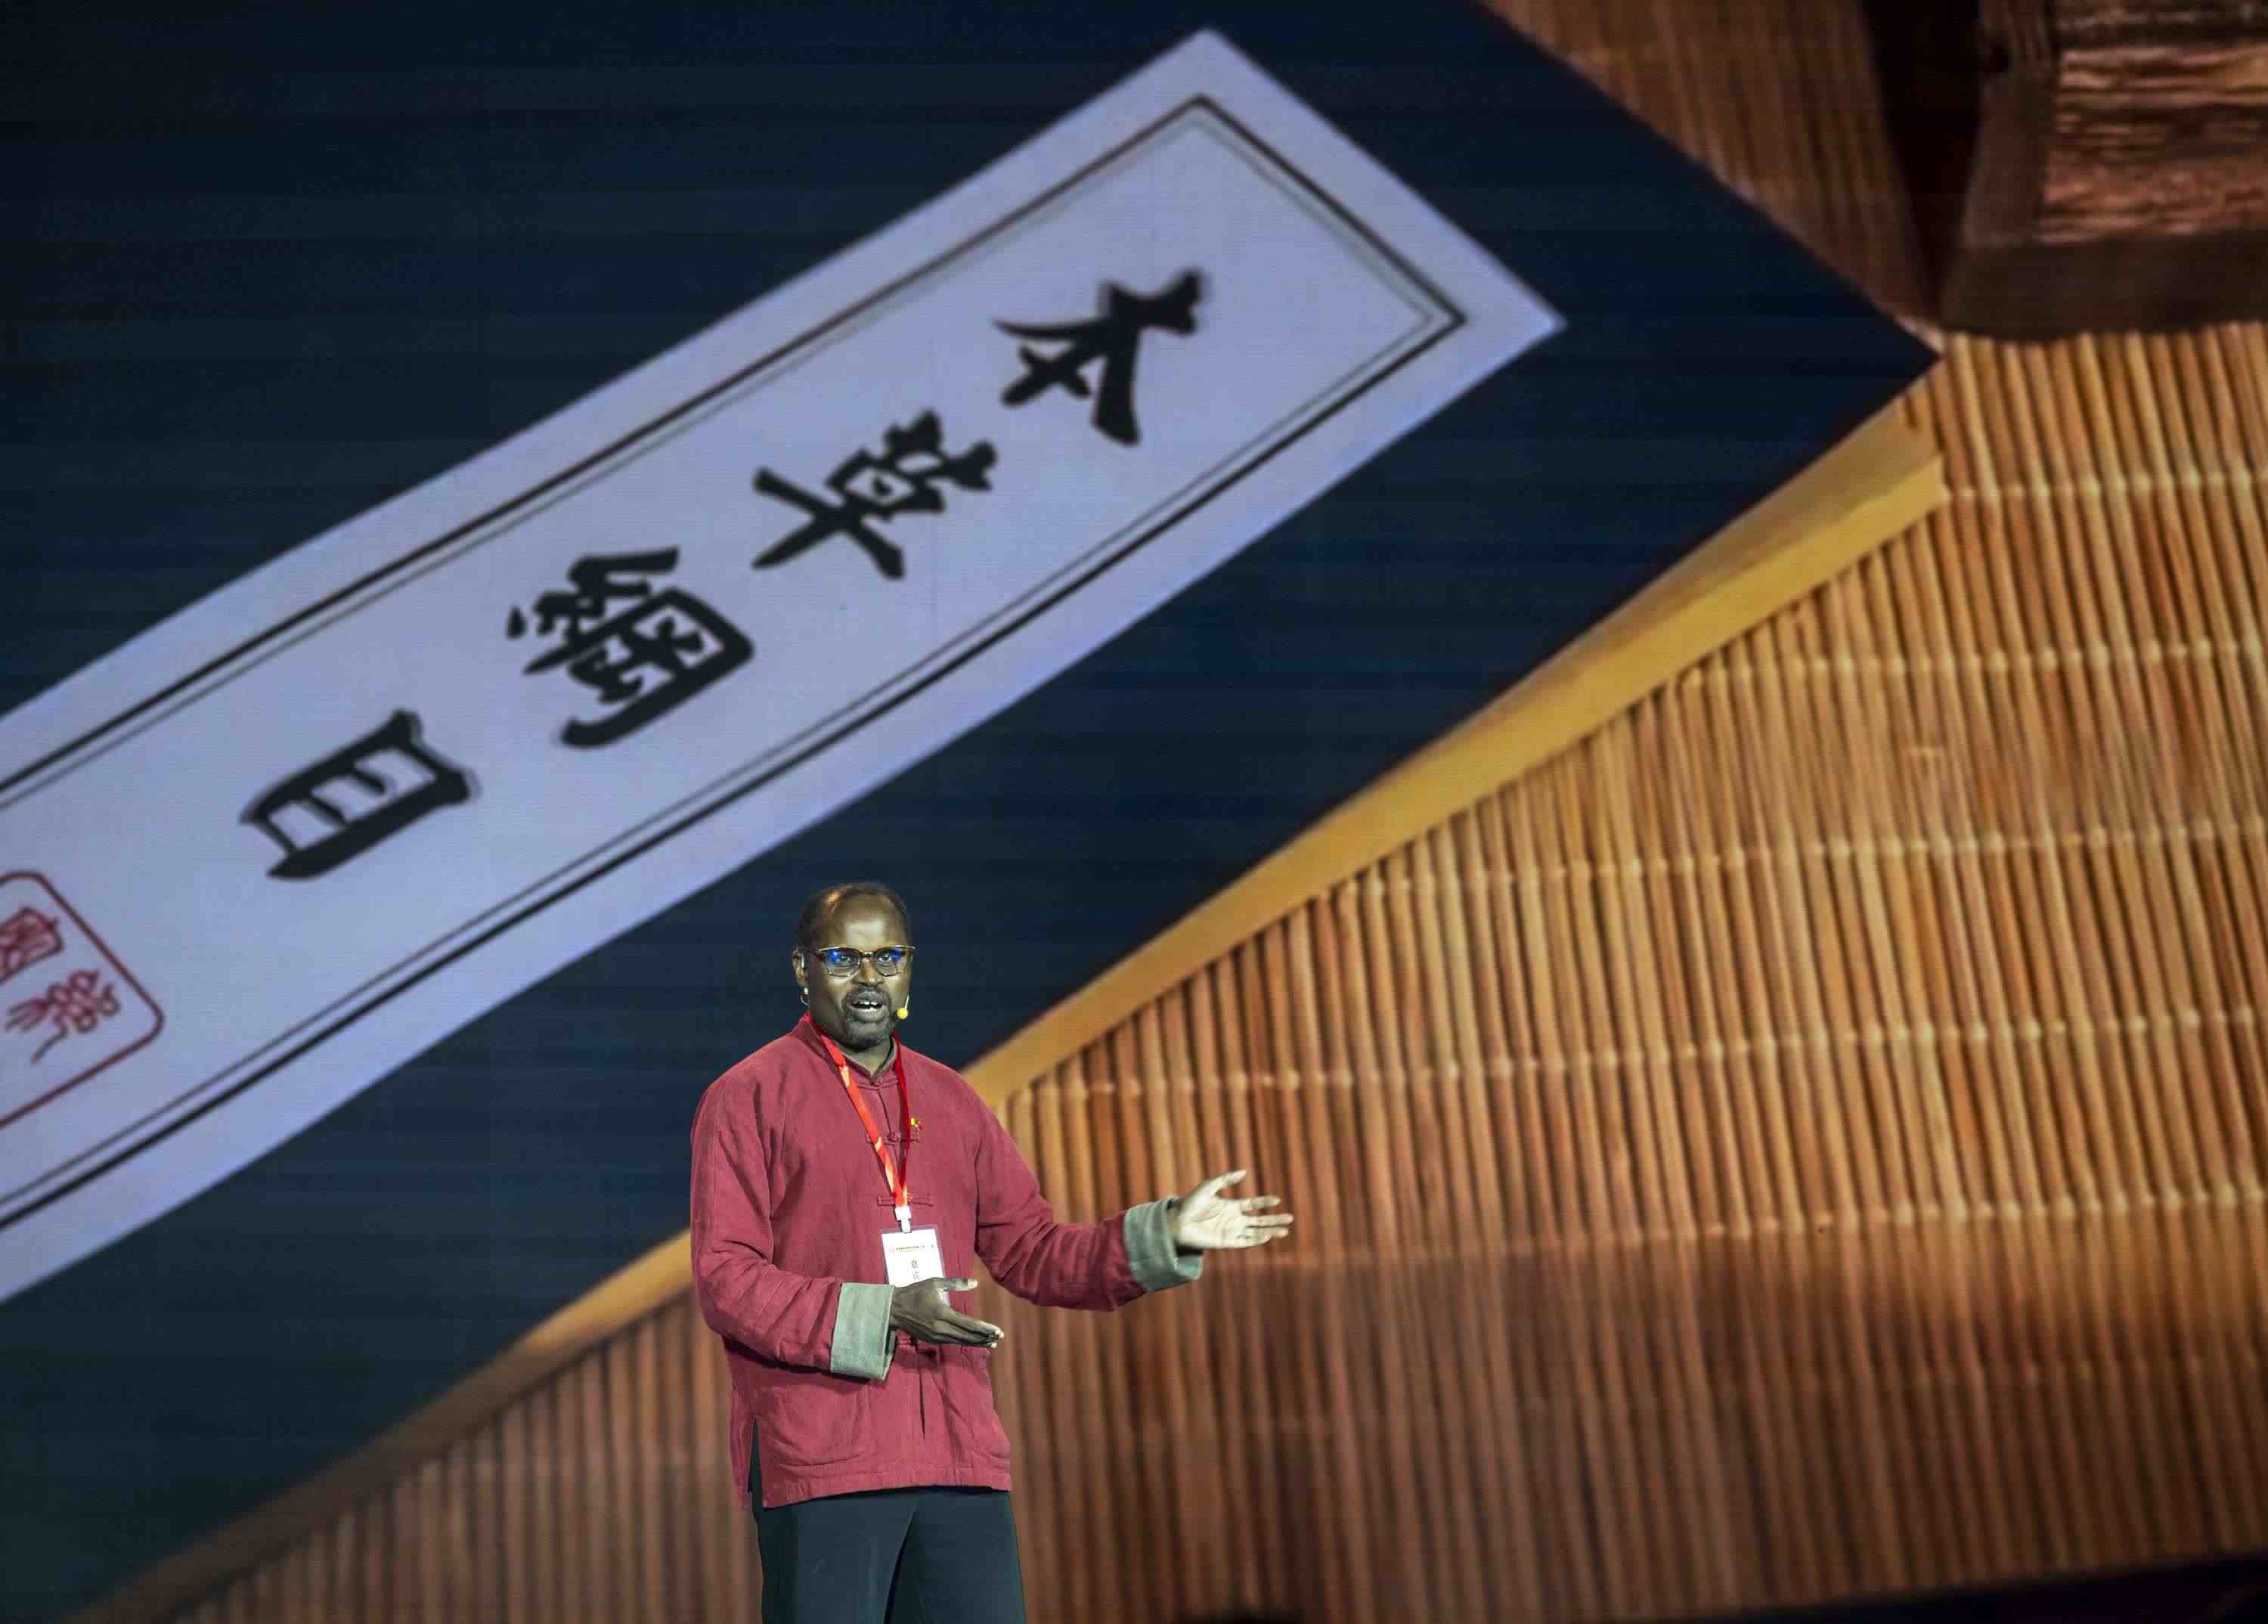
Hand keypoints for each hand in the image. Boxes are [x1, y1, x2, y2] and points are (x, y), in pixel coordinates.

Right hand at [887, 1276, 1003, 1346]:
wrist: (894, 1309)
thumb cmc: (916, 1292)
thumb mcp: (935, 1283)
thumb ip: (955, 1283)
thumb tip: (975, 1283)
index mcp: (941, 1313)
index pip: (968, 1324)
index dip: (984, 1328)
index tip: (997, 1331)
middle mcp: (939, 1328)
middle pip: (967, 1336)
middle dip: (984, 1338)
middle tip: (999, 1338)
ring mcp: (935, 1336)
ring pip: (961, 1342)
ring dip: (976, 1343)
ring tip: (991, 1343)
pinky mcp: (932, 1340)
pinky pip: (952, 1342)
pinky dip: (965, 1343)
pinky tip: (974, 1342)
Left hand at [1170, 1169, 1293, 1250]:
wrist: (1177, 1222)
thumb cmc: (1190, 1203)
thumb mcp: (1208, 1186)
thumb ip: (1225, 1179)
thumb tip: (1244, 1172)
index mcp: (1231, 1206)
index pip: (1253, 1205)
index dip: (1265, 1203)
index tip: (1277, 1200)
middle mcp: (1234, 1220)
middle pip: (1259, 1220)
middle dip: (1274, 1219)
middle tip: (1290, 1218)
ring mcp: (1231, 1231)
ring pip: (1256, 1232)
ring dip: (1270, 1231)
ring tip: (1285, 1230)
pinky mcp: (1226, 1242)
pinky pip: (1245, 1241)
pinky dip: (1257, 1239)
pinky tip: (1267, 1236)